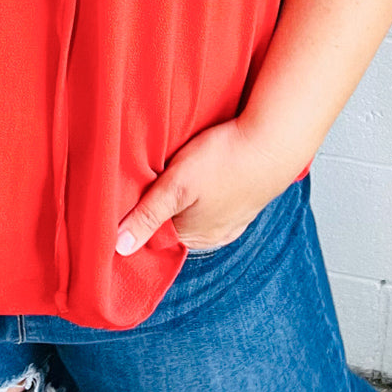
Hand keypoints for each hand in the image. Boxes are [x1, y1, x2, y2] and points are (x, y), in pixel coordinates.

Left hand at [114, 117, 300, 255]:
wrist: (272, 144)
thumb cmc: (223, 160)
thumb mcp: (176, 185)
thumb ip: (148, 215)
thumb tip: (119, 247)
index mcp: (191, 236)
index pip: (152, 233)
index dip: (139, 214)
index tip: (130, 193)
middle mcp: (211, 236)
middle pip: (173, 223)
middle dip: (161, 205)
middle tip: (152, 176)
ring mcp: (230, 221)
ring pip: (194, 212)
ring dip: (184, 197)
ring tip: (179, 171)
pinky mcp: (243, 203)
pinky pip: (216, 202)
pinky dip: (207, 193)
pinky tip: (205, 176)